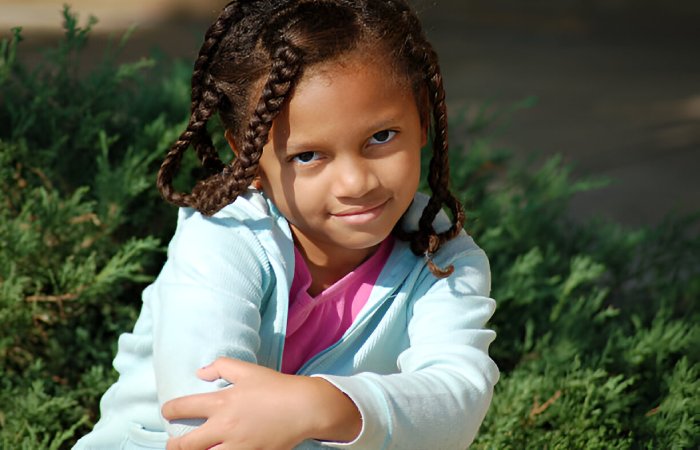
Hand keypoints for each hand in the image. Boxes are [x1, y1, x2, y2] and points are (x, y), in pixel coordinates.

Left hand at [161, 358, 360, 449]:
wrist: (304, 408)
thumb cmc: (276, 386)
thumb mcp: (248, 370)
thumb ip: (221, 366)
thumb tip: (200, 373)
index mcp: (222, 402)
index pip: (183, 408)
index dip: (169, 410)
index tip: (167, 411)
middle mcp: (224, 427)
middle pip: (186, 445)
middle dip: (174, 446)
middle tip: (172, 444)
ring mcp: (237, 445)